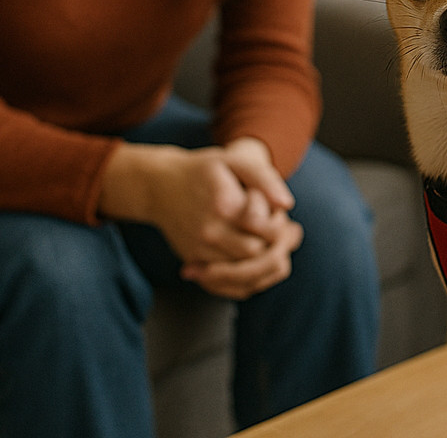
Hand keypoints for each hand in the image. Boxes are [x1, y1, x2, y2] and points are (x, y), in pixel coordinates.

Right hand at [99, 137, 303, 299]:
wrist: (159, 185)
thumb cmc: (202, 171)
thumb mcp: (235, 160)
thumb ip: (264, 179)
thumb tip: (287, 205)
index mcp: (225, 207)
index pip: (269, 232)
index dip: (280, 225)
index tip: (276, 214)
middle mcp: (210, 234)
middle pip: (257, 258)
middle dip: (273, 247)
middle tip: (276, 233)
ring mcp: (199, 252)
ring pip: (243, 277)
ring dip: (262, 265)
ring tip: (267, 246)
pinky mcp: (194, 263)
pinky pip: (226, 286)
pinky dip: (245, 281)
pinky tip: (252, 263)